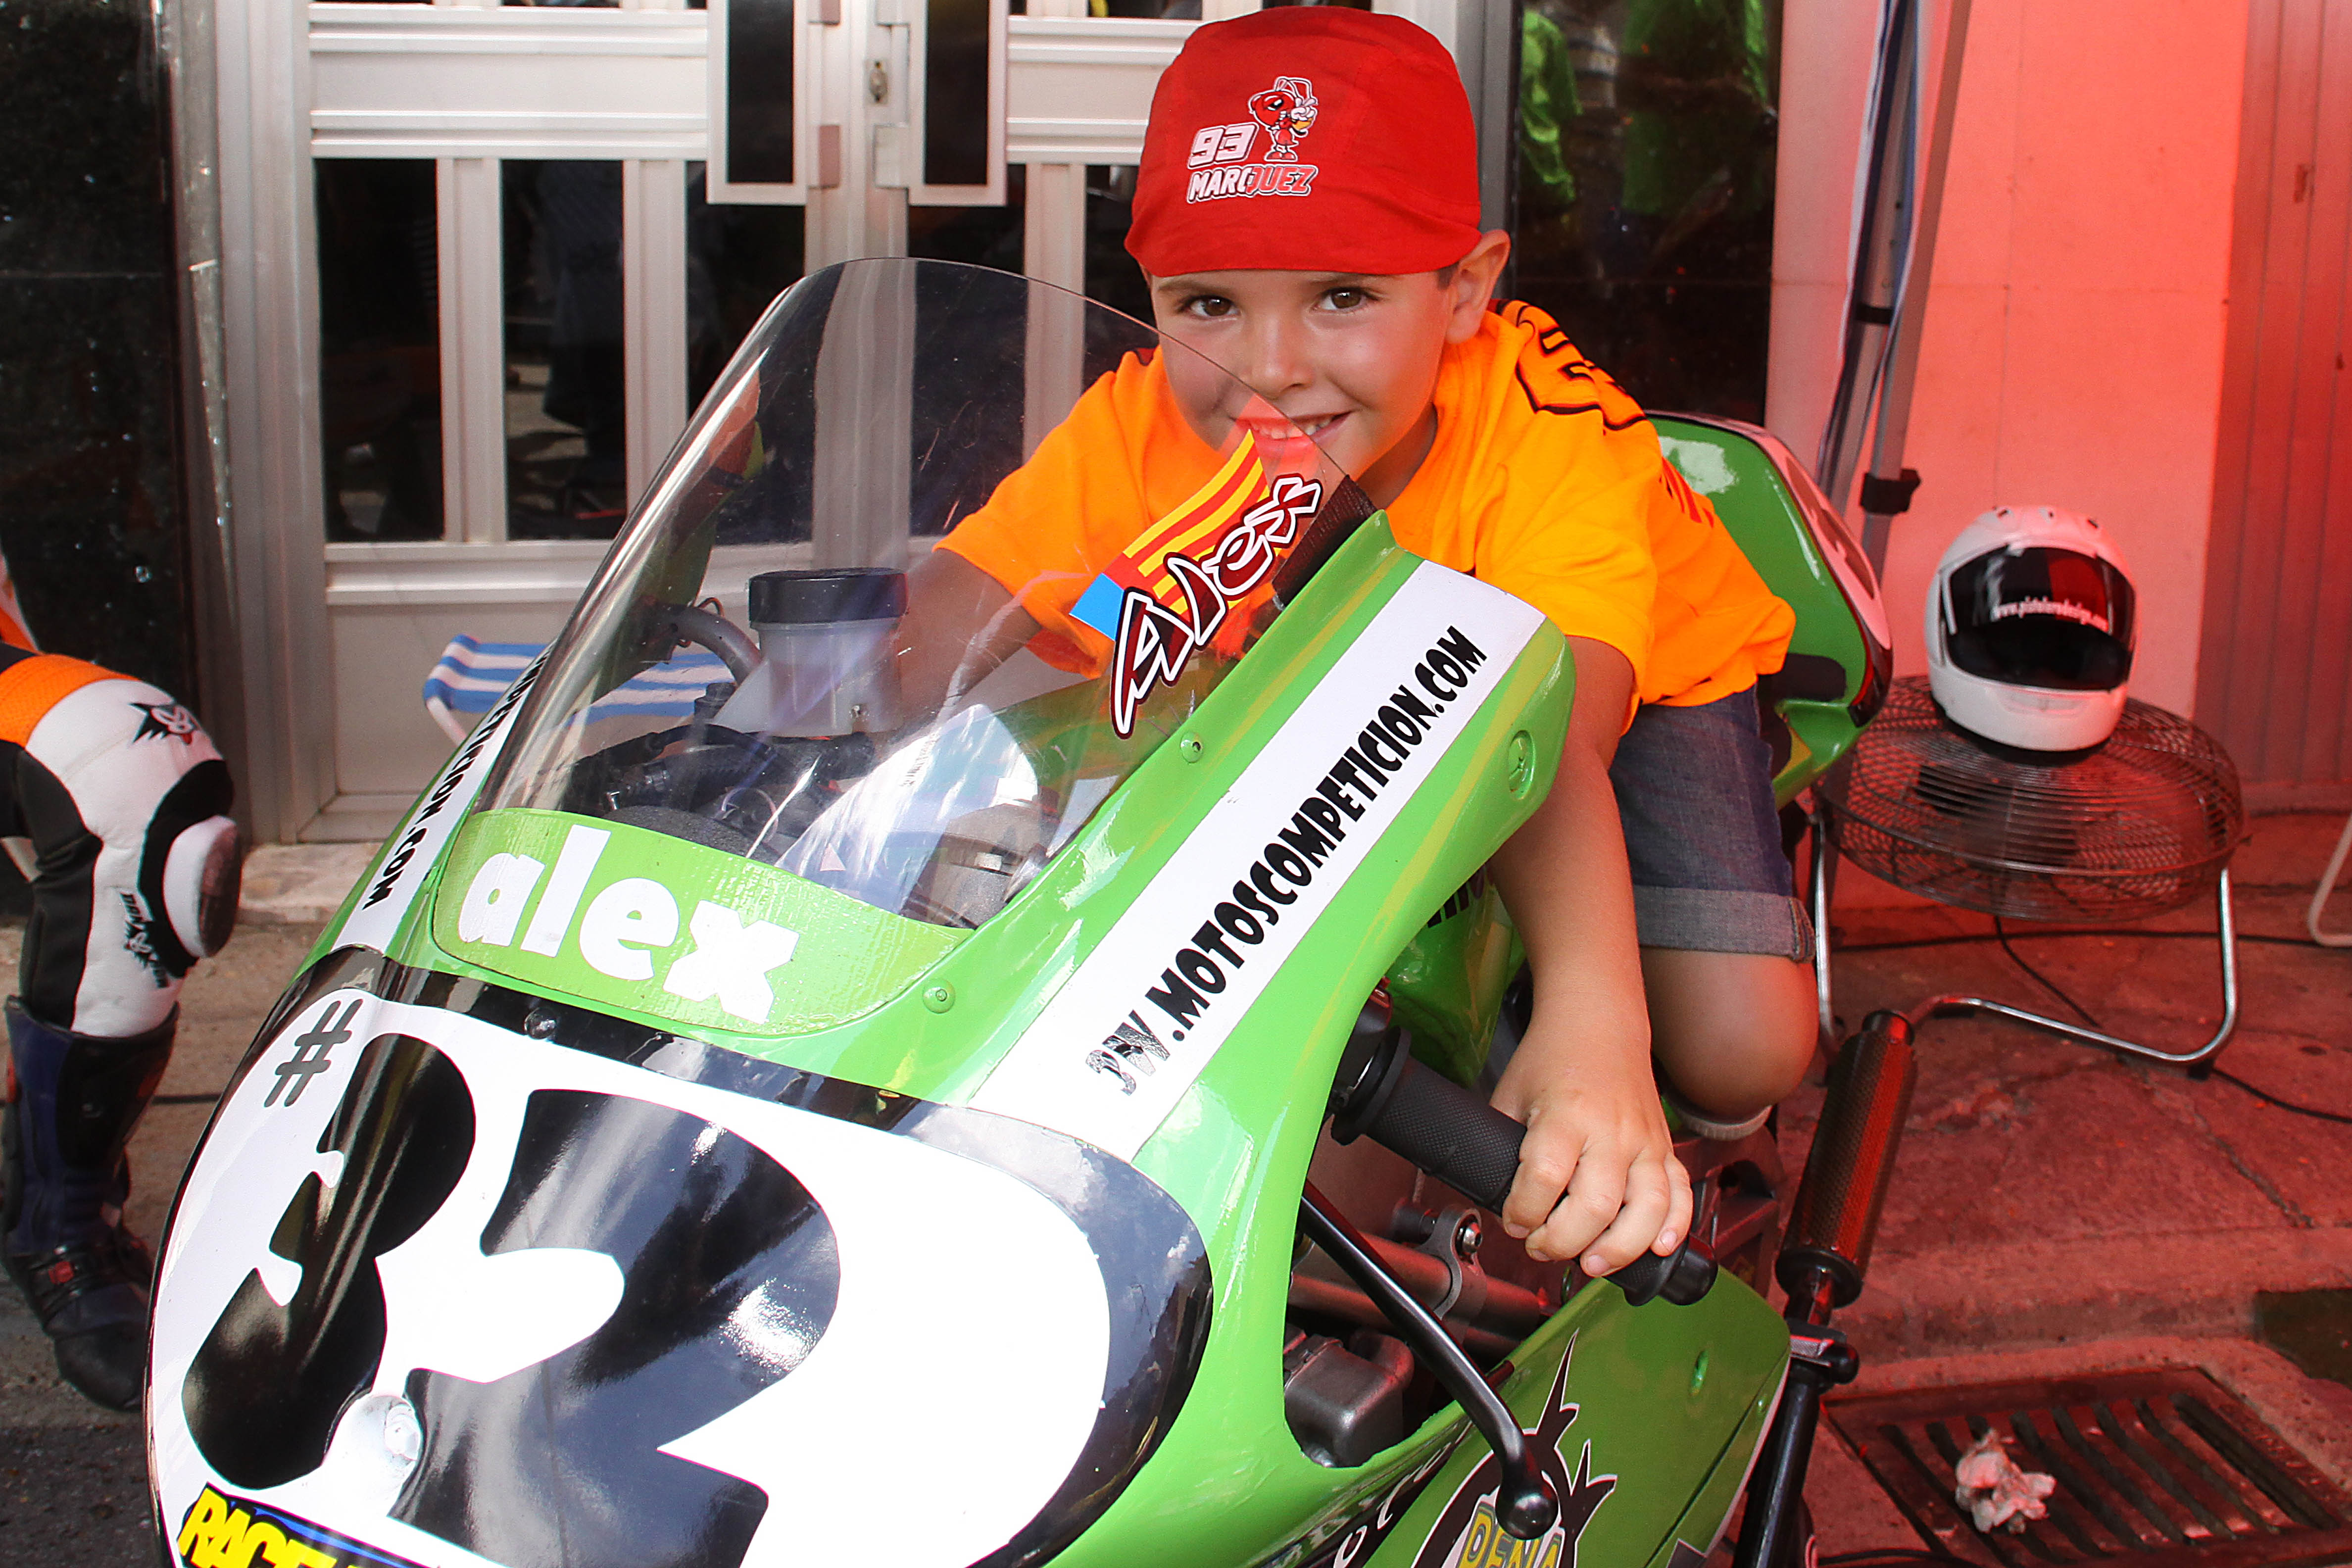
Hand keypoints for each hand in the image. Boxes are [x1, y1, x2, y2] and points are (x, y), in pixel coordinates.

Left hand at [1490, 1017, 1692, 1275]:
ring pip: (1646, 1209)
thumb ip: (1504, 1150)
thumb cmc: (1551, 1059)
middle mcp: (1611, 1130)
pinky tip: (1657, 1248)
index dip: (1523, 1213)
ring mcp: (1644, 1140)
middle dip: (1562, 1242)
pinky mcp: (1664, 1147)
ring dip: (1619, 1248)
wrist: (1599, 1022)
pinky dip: (1674, 1226)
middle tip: (1541, 1245)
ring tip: (1590, 1263)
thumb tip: (1498, 1204)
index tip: (1513, 1220)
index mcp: (1565, 1114)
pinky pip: (1680, 1194)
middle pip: (1595, 1205)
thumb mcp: (1510, 1096)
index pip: (1545, 1179)